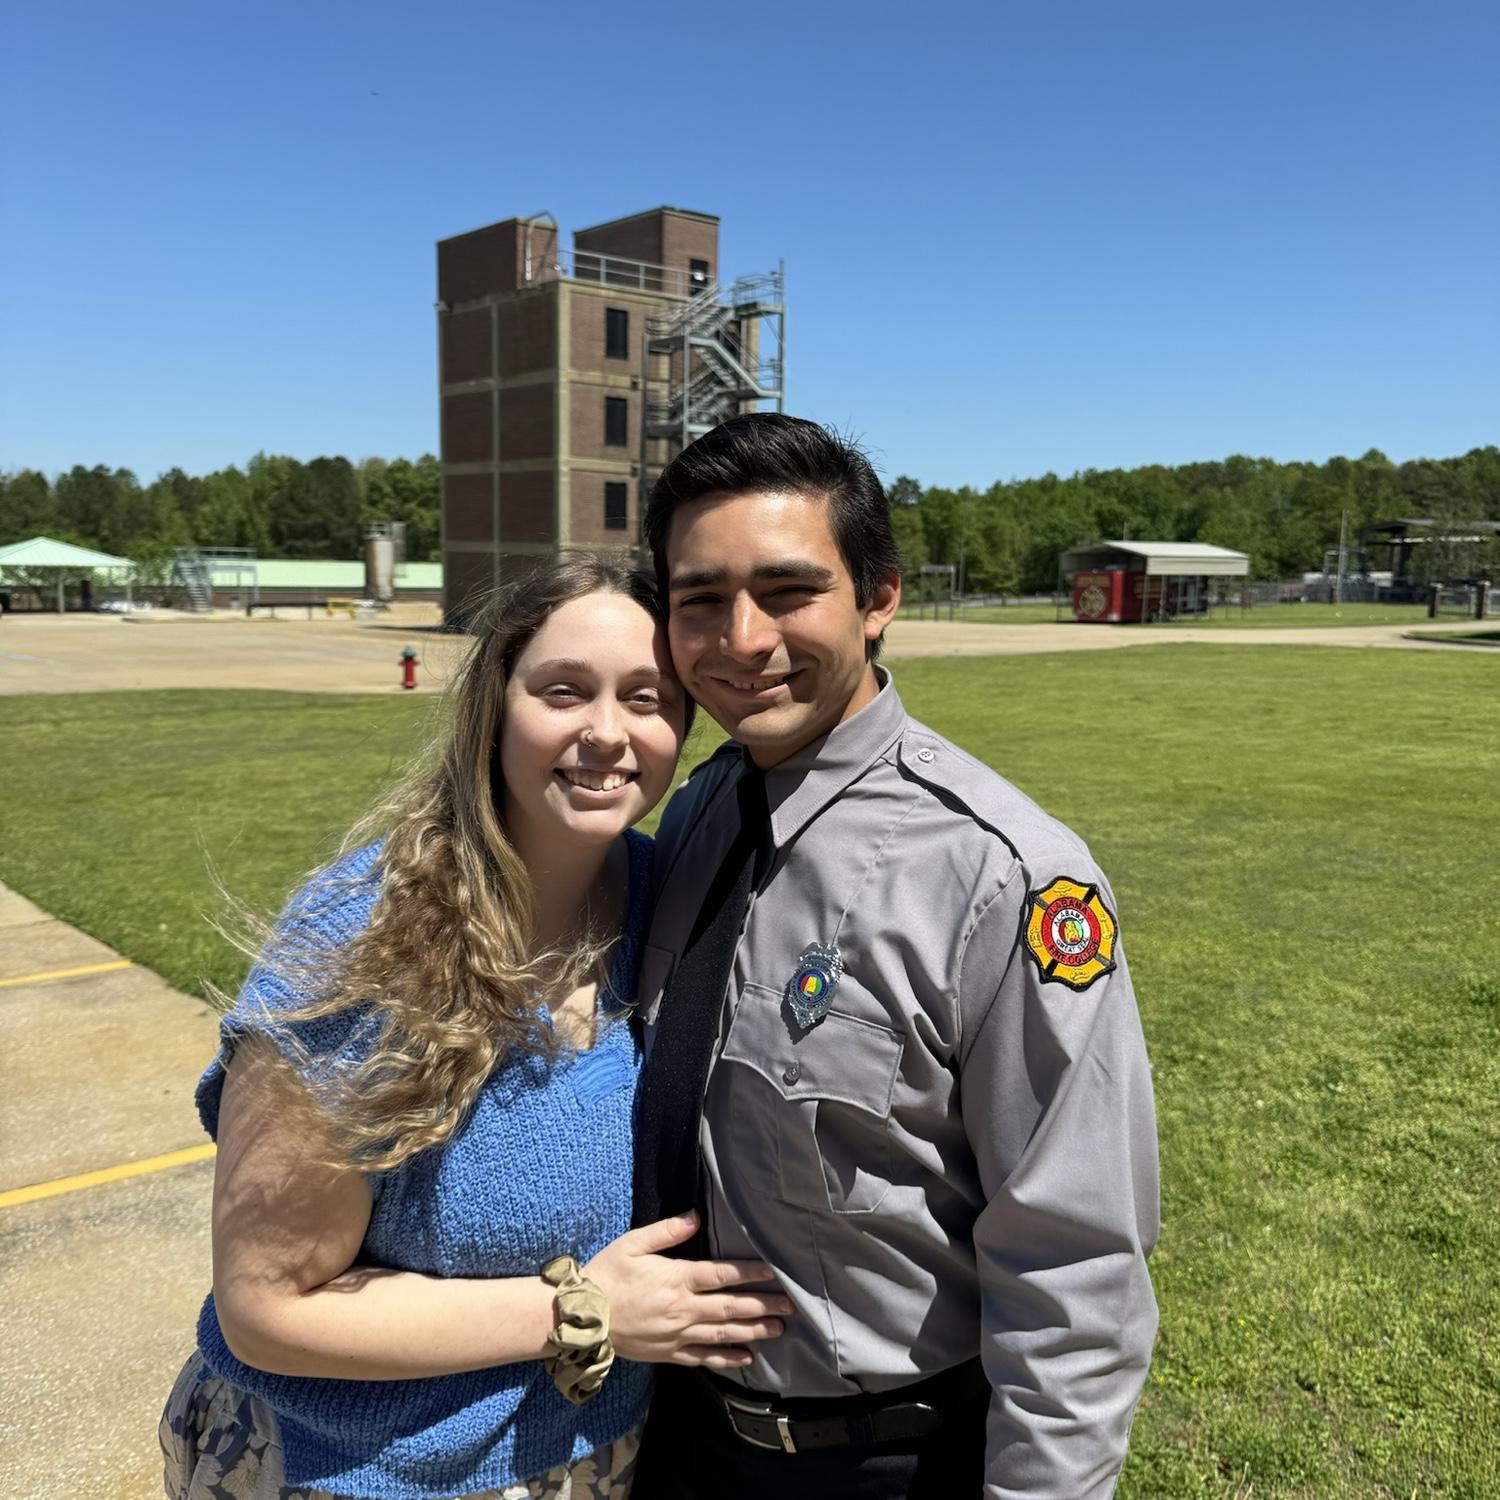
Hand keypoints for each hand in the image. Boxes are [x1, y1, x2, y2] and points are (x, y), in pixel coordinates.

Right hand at [583, 1212, 792, 1369]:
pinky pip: (704, 1358)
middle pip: (731, 1307)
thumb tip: (696, 1216)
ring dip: (753, 1331)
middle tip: (790, 1306)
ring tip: (778, 1330)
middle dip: (763, 1305)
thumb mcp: (633, 1243)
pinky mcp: (669, 1354)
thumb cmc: (607, 1275)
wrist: (581, 1318)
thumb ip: (667, 1231)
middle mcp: (682, 1309)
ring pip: (723, 1334)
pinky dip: (727, 1359)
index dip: (750, 1273)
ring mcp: (677, 1335)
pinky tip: (747, 1358)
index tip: (775, 1272)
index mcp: (676, 1279)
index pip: (722, 1275)